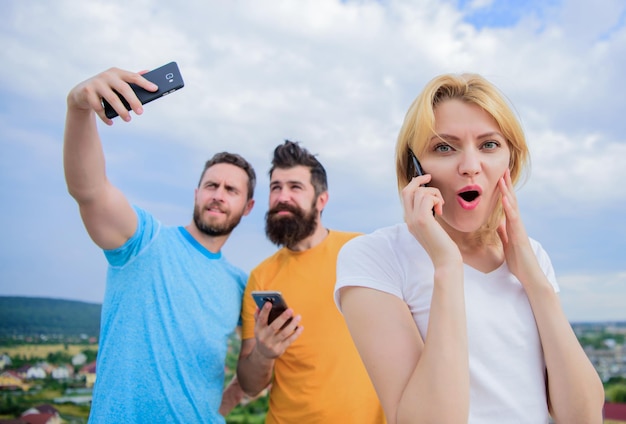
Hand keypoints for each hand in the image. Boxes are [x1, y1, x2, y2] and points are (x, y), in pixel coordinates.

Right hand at [67, 67, 157, 123]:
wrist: (81, 93)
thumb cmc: (106, 88)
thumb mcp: (117, 82)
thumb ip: (132, 78)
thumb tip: (149, 72)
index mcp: (117, 72)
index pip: (133, 76)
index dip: (145, 83)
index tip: (155, 89)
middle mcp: (107, 76)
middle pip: (124, 89)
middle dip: (133, 101)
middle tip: (141, 112)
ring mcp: (96, 83)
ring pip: (112, 99)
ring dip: (121, 111)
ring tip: (128, 119)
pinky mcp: (87, 92)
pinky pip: (99, 107)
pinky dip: (106, 116)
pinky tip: (111, 122)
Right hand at [253, 302, 302, 359]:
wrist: (263, 354)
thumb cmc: (263, 335)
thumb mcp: (258, 327)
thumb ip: (258, 316)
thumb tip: (258, 306)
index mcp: (258, 330)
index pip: (261, 319)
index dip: (264, 311)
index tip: (269, 302)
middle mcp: (264, 338)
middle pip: (274, 327)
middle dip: (282, 318)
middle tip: (291, 310)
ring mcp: (272, 344)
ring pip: (284, 333)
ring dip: (292, 324)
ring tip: (298, 316)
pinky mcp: (280, 349)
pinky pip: (290, 340)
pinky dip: (296, 333)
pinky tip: (301, 327)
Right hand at [401, 175, 460, 267]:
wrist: (445, 260)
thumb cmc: (443, 245)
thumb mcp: (432, 228)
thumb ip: (428, 215)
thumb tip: (431, 199)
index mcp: (410, 220)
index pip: (405, 196)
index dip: (414, 184)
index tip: (425, 178)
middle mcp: (408, 219)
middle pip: (407, 190)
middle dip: (418, 180)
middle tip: (429, 177)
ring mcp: (413, 219)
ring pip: (420, 192)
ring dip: (434, 193)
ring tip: (440, 206)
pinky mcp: (422, 220)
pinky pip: (427, 197)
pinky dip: (436, 199)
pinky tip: (440, 210)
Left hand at [496, 168, 538, 283]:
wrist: (528, 275)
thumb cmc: (519, 261)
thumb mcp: (507, 243)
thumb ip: (504, 232)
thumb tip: (499, 223)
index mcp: (512, 225)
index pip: (507, 204)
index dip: (503, 190)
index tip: (498, 177)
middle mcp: (517, 224)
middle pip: (511, 200)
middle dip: (506, 185)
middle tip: (502, 169)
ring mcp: (519, 229)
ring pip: (513, 207)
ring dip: (507, 192)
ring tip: (502, 178)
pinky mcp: (520, 236)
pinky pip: (513, 220)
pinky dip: (509, 209)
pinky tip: (504, 199)